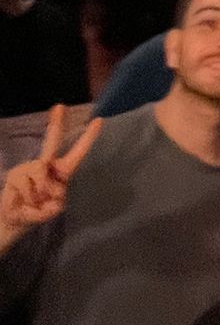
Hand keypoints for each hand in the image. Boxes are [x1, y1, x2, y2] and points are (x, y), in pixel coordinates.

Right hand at [1, 106, 100, 240]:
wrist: (15, 219)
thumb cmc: (39, 210)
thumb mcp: (53, 208)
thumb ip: (55, 202)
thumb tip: (47, 190)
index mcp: (61, 171)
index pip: (77, 152)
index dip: (88, 137)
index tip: (99, 120)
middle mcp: (45, 164)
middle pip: (51, 142)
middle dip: (56, 124)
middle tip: (60, 106)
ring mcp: (28, 168)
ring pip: (40, 172)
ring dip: (39, 192)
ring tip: (35, 201)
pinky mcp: (15, 175)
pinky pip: (27, 185)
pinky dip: (29, 198)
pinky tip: (25, 202)